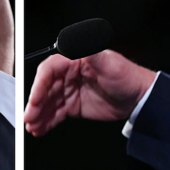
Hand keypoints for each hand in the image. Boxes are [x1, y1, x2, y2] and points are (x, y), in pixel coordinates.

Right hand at [24, 50, 155, 135]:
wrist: (139, 98)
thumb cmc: (126, 76)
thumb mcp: (109, 63)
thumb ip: (91, 52)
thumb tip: (76, 40)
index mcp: (73, 60)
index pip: (49, 70)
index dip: (39, 84)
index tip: (35, 99)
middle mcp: (68, 74)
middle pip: (45, 87)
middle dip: (35, 103)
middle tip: (29, 117)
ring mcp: (69, 90)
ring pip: (47, 102)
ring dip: (38, 114)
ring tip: (33, 127)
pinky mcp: (73, 105)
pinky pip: (56, 113)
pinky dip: (47, 121)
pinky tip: (40, 129)